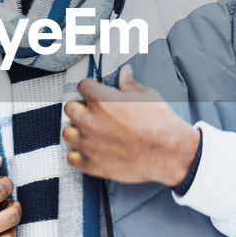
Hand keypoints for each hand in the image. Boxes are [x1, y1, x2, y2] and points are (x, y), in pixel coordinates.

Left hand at [62, 64, 199, 185]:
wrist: (168, 152)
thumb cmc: (159, 123)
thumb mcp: (146, 96)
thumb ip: (129, 84)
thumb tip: (125, 72)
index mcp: (101, 100)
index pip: (82, 86)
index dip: (90, 88)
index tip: (95, 92)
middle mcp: (90, 121)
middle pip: (70, 108)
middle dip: (80, 108)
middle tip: (93, 112)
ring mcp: (88, 144)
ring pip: (67, 133)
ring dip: (77, 130)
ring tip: (90, 132)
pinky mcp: (92, 164)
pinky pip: (72, 158)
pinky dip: (78, 154)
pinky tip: (90, 150)